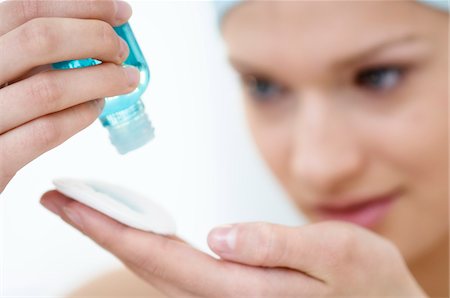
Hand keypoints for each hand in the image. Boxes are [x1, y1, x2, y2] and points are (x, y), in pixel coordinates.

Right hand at [0, 0, 139, 191]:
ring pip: (49, 88)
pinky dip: (81, 115)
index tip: (119, 12)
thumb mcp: (2, 72)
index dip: (82, 6)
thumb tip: (93, 33)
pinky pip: (48, 131)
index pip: (26, 10)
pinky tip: (97, 106)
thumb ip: (31, 56)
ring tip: (125, 79)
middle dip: (95, 38)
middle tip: (120, 50)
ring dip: (100, 80)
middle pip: (40, 40)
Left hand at [41, 191, 426, 296]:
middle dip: (100, 229)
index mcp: (243, 289)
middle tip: (64, 200)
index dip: (111, 227)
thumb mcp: (338, 255)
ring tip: (90, 209)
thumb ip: (277, 247)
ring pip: (156, 268)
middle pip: (146, 262)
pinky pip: (176, 270)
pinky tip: (139, 231)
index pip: (160, 255)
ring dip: (119, 235)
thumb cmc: (367, 284)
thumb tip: (222, 236)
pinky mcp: (233, 291)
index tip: (73, 202)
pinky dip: (148, 246)